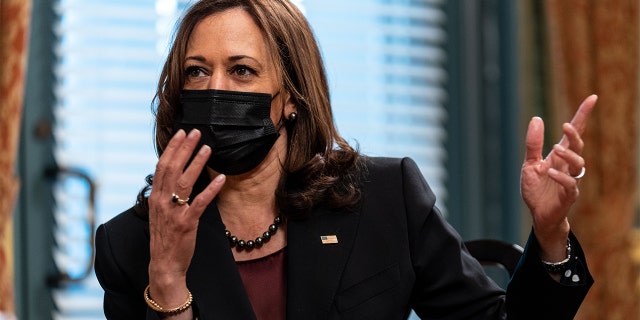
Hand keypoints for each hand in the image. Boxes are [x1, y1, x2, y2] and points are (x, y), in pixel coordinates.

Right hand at [147, 129, 225, 308]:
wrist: (164, 264)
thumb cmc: (165, 237)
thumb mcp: (161, 212)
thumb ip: (166, 194)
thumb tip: (176, 175)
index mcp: (155, 197)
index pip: (162, 166)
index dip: (172, 148)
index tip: (181, 133)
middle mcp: (162, 202)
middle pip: (172, 168)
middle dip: (185, 148)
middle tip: (195, 132)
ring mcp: (174, 212)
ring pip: (185, 182)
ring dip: (197, 163)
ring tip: (208, 148)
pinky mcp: (187, 223)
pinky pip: (199, 202)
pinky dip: (211, 189)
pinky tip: (221, 178)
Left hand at [521, 94, 596, 260]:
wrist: (537, 214)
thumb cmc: (536, 189)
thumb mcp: (529, 164)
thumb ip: (533, 144)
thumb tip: (536, 119)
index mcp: (559, 156)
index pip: (575, 133)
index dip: (583, 115)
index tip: (592, 97)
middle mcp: (568, 166)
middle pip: (578, 146)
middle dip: (575, 135)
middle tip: (565, 126)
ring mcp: (570, 180)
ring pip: (578, 165)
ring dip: (568, 156)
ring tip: (555, 150)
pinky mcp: (568, 196)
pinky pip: (570, 185)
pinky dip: (562, 177)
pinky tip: (551, 172)